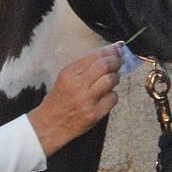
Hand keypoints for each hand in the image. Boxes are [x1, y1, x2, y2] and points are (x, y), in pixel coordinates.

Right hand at [27, 42, 123, 156]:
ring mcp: (87, 100)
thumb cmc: (59, 99)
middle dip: (116, 60)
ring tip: (113, 77)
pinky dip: (112, 95)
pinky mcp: (95, 114)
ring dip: (116, 77)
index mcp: (68, 73)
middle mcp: (77, 85)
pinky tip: (106, 96)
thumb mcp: (65, 78)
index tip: (118, 47)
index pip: (93, 56)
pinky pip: (112, 98)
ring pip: (110, 80)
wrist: (51, 124)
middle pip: (104, 66)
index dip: (109, 50)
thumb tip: (107, 54)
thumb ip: (84, 67)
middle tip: (120, 60)